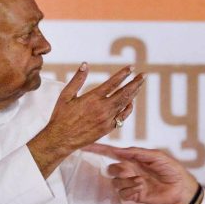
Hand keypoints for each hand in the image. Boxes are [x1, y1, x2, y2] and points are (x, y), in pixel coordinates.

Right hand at [28, 63, 144, 177]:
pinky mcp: (108, 128)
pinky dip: (128, 109)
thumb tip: (85, 64)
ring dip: (133, 94)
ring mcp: (107, 119)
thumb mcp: (66, 95)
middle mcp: (102, 108)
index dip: (124, 74)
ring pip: (125, 104)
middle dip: (135, 82)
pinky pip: (122, 117)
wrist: (61, 139)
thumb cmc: (61, 116)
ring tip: (139, 85)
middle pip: (124, 93)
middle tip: (143, 75)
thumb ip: (77, 79)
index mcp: (92, 98)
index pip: (113, 83)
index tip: (132, 67)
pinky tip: (131, 102)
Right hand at [83, 144, 199, 203]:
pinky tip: (141, 189)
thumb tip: (118, 150)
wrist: (180, 188)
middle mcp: (129, 170)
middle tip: (132, 172)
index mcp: (133, 158)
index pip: (111, 153)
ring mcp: (130, 183)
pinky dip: (131, 191)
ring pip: (115, 183)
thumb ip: (137, 153)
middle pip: (111, 169)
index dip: (97, 150)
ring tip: (142, 182)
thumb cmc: (170, 168)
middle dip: (119, 170)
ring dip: (127, 182)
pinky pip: (123, 194)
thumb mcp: (156, 156)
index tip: (84, 147)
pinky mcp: (134, 195)